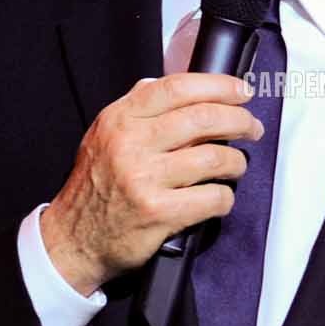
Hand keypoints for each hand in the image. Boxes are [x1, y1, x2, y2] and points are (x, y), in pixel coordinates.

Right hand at [41, 73, 262, 295]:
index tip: (241, 91)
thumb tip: (175, 86)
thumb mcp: (103, 135)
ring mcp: (144, 178)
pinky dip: (225, 197)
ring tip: (235, 165)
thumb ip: (137, 108)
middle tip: (252, 128)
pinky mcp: (158, 212)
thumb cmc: (94, 187)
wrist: (72, 239)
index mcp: (119, 119)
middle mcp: (130, 144)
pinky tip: (220, 198)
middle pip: (204, 118)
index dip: (218, 85)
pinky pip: (212, 198)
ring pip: (214, 158)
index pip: (177, 87)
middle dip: (240, 120)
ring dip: (236, 161)